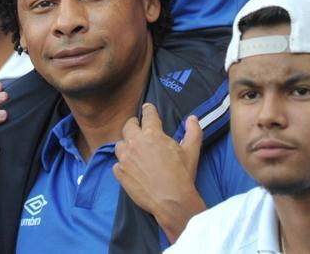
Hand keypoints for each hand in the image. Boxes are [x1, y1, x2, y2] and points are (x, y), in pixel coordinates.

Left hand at [113, 105, 204, 239]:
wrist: (171, 200)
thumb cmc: (182, 174)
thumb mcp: (191, 151)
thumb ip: (193, 131)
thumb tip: (192, 118)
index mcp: (152, 134)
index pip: (148, 115)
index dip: (148, 109)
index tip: (147, 108)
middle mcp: (135, 142)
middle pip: (128, 126)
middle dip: (133, 124)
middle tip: (137, 126)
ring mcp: (125, 158)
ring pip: (119, 144)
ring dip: (125, 144)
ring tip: (131, 149)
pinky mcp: (120, 173)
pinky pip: (116, 164)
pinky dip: (122, 164)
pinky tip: (129, 168)